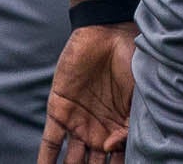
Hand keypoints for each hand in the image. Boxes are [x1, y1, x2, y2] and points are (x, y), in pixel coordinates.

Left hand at [39, 24, 136, 163]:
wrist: (105, 32)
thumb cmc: (130, 59)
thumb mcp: (138, 91)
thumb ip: (129, 122)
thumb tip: (112, 149)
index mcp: (121, 127)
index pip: (118, 158)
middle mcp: (100, 130)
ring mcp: (79, 123)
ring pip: (71, 161)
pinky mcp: (59, 113)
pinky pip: (50, 143)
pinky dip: (45, 161)